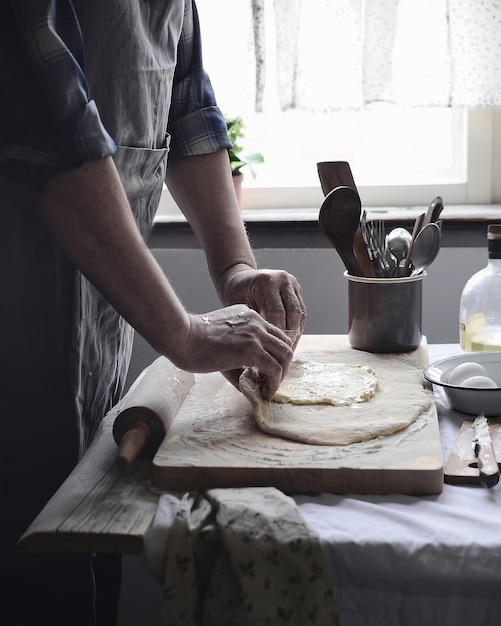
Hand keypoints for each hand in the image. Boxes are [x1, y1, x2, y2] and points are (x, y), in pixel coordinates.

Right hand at [177, 305, 292, 399]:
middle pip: (285, 343)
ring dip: (281, 375)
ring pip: (285, 356)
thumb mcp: (222, 341)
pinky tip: (265, 393)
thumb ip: (238, 357)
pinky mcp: (252, 350)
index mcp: (249, 316)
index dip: (275, 353)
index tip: (267, 370)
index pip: (274, 334)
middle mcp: (257, 322)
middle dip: (282, 364)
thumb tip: (248, 382)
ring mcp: (256, 334)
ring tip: (269, 389)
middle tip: (272, 381)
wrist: (182, 337)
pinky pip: (274, 369)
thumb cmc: (193, 340)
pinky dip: (274, 384)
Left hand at [216, 264, 306, 342]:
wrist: (240, 278)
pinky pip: (301, 311)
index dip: (277, 334)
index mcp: (266, 281)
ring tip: (288, 350)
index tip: (273, 351)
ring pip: (300, 313)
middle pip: (293, 313)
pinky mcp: (296, 289)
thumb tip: (261, 348)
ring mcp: (292, 283)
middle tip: (283, 355)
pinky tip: (289, 340)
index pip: (277, 313)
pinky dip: (296, 326)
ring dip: (296, 333)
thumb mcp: (237, 306)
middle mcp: (283, 279)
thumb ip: (250, 322)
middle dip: (289, 336)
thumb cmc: (234, 293)